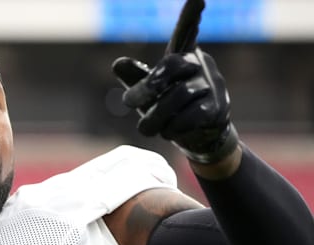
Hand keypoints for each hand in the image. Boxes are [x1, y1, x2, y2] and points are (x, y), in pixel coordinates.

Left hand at [111, 0, 238, 163]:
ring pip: (178, 97)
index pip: (185, 33)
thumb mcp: (149, 94)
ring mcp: (212, 85)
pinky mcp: (217, 107)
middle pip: (170, 67)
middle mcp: (199, 65)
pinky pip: (191, 116)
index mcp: (182, 57)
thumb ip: (135, 78)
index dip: (190, 17)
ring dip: (155, 117)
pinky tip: (169, 132)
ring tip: (146, 128)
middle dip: (145, 87)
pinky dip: (174, 128)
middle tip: (127, 102)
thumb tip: (118, 63)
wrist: (200, 137)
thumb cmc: (170, 108)